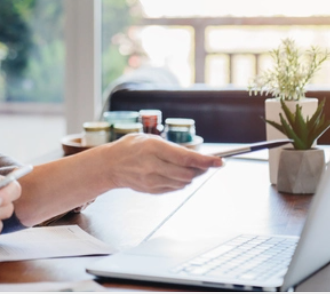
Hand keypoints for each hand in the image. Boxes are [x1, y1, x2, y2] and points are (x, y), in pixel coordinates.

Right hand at [102, 134, 222, 193]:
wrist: (110, 165)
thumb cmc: (130, 148)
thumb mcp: (149, 139)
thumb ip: (172, 148)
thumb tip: (196, 158)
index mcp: (152, 148)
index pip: (185, 158)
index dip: (205, 161)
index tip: (219, 161)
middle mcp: (152, 166)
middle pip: (187, 173)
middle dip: (200, 169)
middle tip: (205, 163)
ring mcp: (151, 180)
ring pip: (183, 182)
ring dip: (190, 175)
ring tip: (186, 167)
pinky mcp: (151, 190)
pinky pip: (175, 188)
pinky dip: (180, 181)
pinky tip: (173, 173)